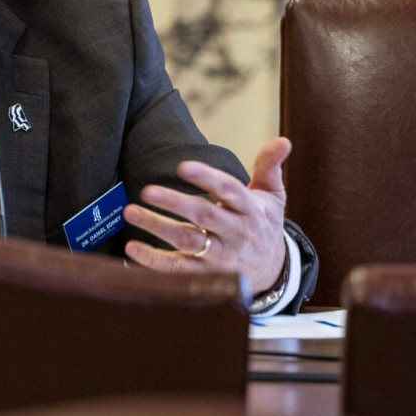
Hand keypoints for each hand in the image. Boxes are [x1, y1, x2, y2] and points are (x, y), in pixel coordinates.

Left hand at [122, 137, 290, 293]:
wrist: (272, 270)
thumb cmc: (263, 224)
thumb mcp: (273, 195)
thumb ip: (270, 166)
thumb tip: (283, 140)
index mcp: (249, 209)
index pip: (229, 190)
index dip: (207, 178)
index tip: (183, 166)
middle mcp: (235, 233)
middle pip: (203, 216)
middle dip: (174, 203)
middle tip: (147, 190)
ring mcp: (220, 256)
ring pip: (187, 241)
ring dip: (157, 227)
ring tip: (131, 213)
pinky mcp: (206, 274)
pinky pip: (178, 269)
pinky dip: (154, 262)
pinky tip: (132, 250)